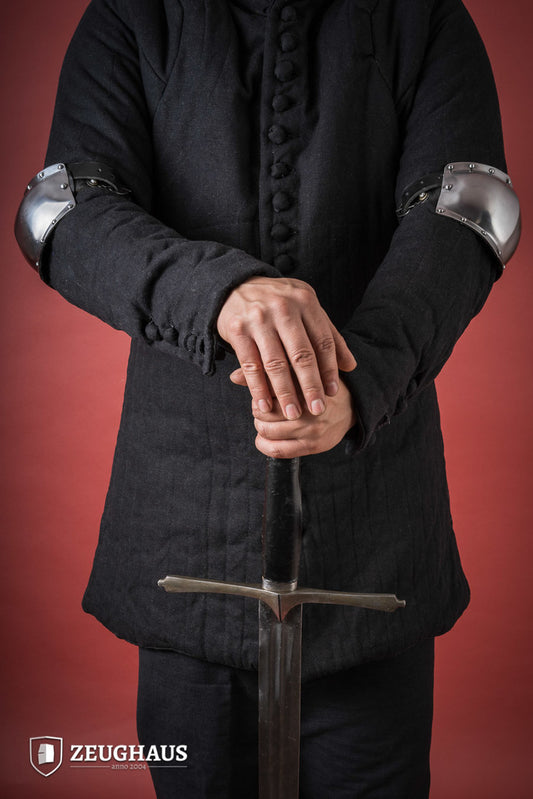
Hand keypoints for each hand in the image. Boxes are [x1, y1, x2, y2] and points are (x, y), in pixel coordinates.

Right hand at [217, 276, 355, 419]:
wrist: (235, 286)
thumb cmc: (278, 302)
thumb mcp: (305, 309)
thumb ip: (328, 334)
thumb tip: (350, 366)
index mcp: (305, 301)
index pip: (322, 341)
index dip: (329, 369)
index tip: (333, 392)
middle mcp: (283, 308)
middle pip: (301, 354)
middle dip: (311, 386)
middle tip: (317, 409)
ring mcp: (259, 319)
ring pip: (275, 363)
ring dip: (285, 393)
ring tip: (293, 414)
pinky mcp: (237, 330)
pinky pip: (250, 365)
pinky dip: (258, 388)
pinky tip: (265, 405)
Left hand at [252, 380, 357, 457]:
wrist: (352, 406)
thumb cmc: (319, 385)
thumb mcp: (298, 371)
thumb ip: (267, 371)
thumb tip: (233, 376)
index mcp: (306, 381)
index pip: (268, 385)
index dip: (258, 388)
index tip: (261, 389)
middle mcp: (310, 406)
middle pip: (263, 409)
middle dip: (258, 407)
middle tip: (264, 405)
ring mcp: (312, 428)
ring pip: (266, 429)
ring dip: (260, 424)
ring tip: (266, 419)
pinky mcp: (312, 446)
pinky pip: (276, 450)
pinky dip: (263, 444)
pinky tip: (264, 437)